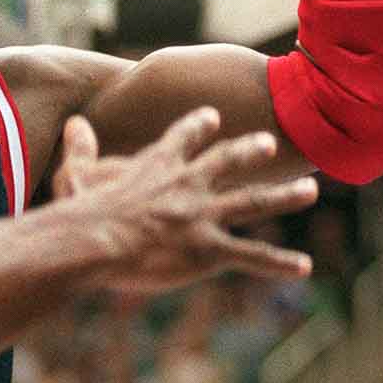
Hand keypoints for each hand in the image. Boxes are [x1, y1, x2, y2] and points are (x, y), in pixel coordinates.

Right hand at [54, 108, 318, 298]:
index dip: (196, 128)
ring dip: (284, 197)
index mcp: (157, 168)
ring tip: (309, 191)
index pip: (181, 140)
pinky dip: (278, 263)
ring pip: (253, 203)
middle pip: (228, 163)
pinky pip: (251, 256)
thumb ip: (79, 150)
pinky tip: (303, 267)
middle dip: (250, 153)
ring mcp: (204, 217)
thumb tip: (73, 123)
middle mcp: (189, 187)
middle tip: (270, 144)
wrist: (97, 242)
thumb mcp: (75, 176)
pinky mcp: (209, 250)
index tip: (211, 116)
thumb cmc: (80, 213)